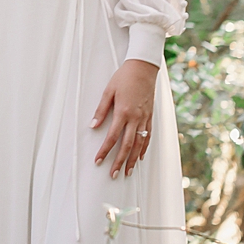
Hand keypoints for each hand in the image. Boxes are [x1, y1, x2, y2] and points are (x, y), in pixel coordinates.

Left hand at [91, 59, 158, 177]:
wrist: (143, 68)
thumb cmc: (124, 78)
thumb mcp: (108, 91)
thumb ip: (101, 110)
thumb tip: (93, 125)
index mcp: (123, 112)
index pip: (112, 137)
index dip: (105, 151)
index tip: (98, 161)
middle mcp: (135, 118)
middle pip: (127, 145)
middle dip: (119, 161)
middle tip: (113, 174)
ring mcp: (145, 118)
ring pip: (140, 144)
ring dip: (133, 159)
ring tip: (128, 172)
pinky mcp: (150, 116)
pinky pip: (148, 136)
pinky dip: (144, 148)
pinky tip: (141, 156)